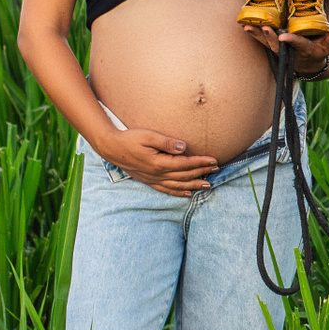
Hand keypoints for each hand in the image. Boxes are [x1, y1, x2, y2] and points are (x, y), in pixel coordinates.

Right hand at [94, 127, 218, 195]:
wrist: (111, 148)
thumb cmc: (130, 139)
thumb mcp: (148, 136)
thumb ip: (166, 142)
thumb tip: (184, 147)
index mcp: (159, 163)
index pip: (185, 164)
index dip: (201, 162)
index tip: (214, 160)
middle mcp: (157, 174)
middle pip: (185, 175)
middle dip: (202, 173)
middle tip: (217, 170)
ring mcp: (152, 179)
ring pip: (178, 185)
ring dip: (194, 185)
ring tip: (208, 185)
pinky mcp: (148, 181)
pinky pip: (166, 190)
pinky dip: (178, 192)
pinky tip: (187, 193)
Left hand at [243, 24, 328, 77]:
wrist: (309, 63)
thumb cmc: (320, 51)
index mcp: (305, 50)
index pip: (299, 45)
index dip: (292, 41)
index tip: (284, 36)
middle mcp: (290, 51)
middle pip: (278, 46)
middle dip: (270, 37)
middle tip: (264, 27)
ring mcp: (279, 49)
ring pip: (266, 43)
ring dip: (256, 35)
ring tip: (246, 26)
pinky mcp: (273, 45)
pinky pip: (261, 40)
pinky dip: (253, 33)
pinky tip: (243, 24)